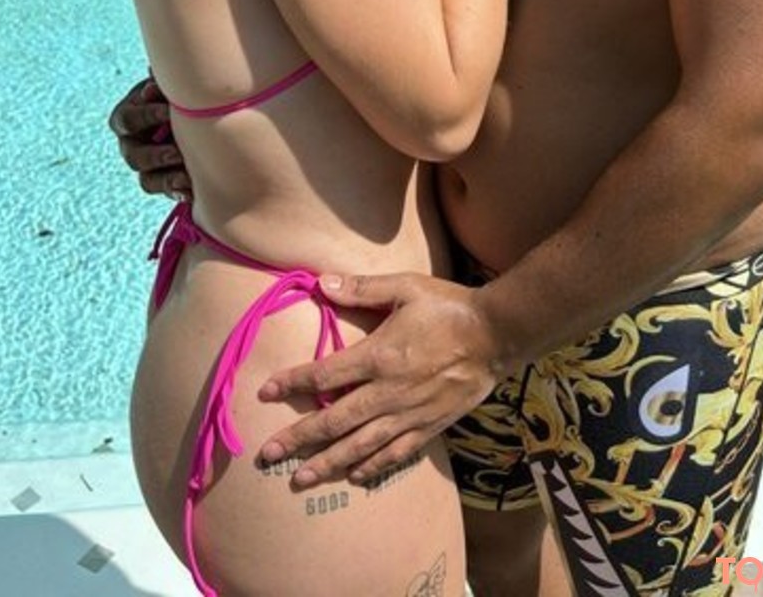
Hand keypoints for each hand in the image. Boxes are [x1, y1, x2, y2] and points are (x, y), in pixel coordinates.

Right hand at [109, 76, 191, 200]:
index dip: (148, 116)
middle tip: (178, 151)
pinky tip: (192, 192)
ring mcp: (145, 167)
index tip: (170, 111)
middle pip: (134, 157)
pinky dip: (179, 192)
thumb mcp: (166, 86)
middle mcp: (130, 145)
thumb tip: (152, 83)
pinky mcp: (161, 181)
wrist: (190, 111)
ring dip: (167, 179)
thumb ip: (161, 84)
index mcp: (126, 117)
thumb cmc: (174, 93)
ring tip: (187, 177)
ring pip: (147, 181)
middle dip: (157, 155)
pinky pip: (165, 193)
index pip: (128, 120)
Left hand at [256, 272, 501, 485]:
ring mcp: (409, 414)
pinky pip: (395, 454)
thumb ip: (361, 288)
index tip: (266, 391)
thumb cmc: (448, 306)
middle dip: (299, 438)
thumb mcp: (405, 287)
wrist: (496, 334)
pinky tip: (354, 476)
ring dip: (327, 464)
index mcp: (380, 355)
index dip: (293, 383)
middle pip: (335, 421)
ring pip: (360, 446)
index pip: (326, 374)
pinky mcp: (429, 427)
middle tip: (268, 454)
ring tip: (300, 479)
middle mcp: (389, 392)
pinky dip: (372, 468)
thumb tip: (321, 282)